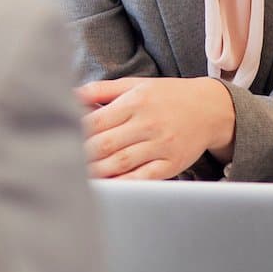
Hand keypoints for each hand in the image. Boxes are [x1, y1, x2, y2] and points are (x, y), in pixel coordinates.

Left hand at [75, 77, 235, 179]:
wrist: (211, 109)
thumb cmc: (166, 96)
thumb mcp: (135, 85)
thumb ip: (101, 90)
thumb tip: (69, 94)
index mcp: (135, 102)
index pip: (96, 121)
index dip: (75, 133)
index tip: (60, 140)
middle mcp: (148, 124)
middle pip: (105, 144)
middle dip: (82, 155)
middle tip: (64, 163)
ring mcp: (161, 146)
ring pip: (121, 163)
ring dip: (97, 172)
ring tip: (79, 176)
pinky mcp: (172, 164)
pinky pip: (144, 178)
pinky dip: (123, 184)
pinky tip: (108, 186)